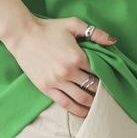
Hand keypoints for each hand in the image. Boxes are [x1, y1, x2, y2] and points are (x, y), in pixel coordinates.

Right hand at [1, 15, 116, 117]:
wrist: (23, 35)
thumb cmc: (49, 28)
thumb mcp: (73, 24)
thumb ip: (95, 33)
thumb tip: (113, 41)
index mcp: (77, 57)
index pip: (98, 72)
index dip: (106, 76)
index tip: (112, 79)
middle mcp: (68, 72)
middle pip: (91, 87)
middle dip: (102, 92)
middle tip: (109, 94)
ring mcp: (56, 82)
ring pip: (80, 98)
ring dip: (92, 103)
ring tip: (100, 105)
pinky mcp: (46, 88)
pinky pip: (65, 103)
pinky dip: (77, 110)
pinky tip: (84, 112)